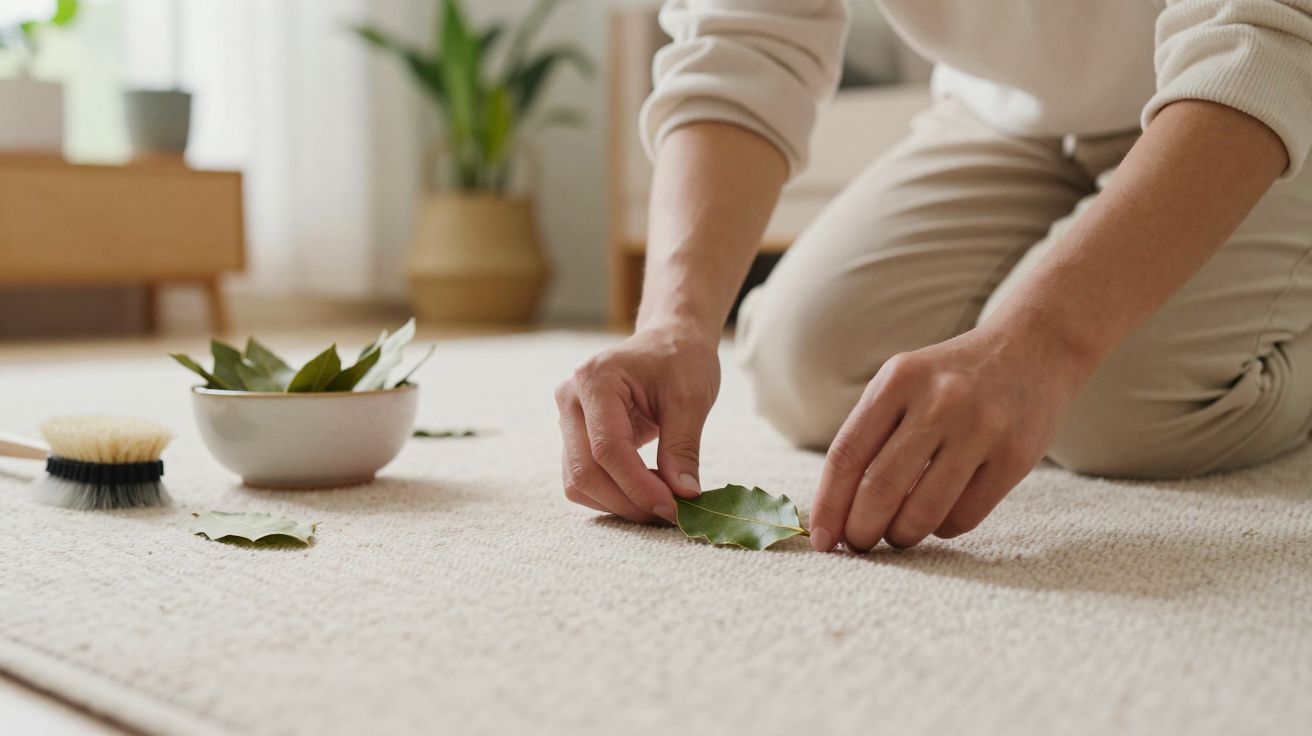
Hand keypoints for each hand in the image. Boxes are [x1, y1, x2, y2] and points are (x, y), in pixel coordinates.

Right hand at [554, 327, 719, 523]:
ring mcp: (568, 419)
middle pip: (585, 471)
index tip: (674, 508)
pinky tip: (647, 490)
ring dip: (619, 503)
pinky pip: (584, 479)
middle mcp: (570, 399)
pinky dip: (613, 494)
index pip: (607, 449)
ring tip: (661, 501)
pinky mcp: (575, 437)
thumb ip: (683, 447)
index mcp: (595, 380)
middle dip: (628, 500)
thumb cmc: (681, 359)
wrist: (669, 340)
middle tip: (670, 513)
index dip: (639, 486)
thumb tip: (683, 496)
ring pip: (578, 482)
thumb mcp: (692, 398)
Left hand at [809, 324, 1093, 551]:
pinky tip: (940, 517)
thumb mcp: (904, 382)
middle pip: (880, 489)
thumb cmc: (951, 379)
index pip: (847, 455)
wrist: (1034, 348)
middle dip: (861, 531)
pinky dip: (942, 529)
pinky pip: (964, 517)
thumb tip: (833, 512)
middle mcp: (939, 401)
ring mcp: (981, 428)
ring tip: (898, 534)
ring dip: (901, 536)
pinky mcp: (1015, 456)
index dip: (828, 505)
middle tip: (859, 544)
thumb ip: (869, 434)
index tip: (819, 540)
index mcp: (899, 380)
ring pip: (923, 512)